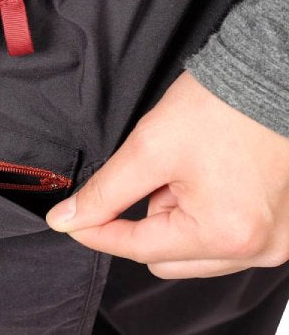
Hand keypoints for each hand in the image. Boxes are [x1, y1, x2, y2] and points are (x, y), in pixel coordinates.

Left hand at [45, 71, 288, 278]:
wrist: (272, 75)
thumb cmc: (223, 105)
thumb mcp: (150, 148)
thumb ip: (105, 192)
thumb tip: (67, 220)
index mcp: (226, 235)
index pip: (139, 248)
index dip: (99, 232)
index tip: (72, 221)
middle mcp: (258, 250)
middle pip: (168, 259)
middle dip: (150, 222)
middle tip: (160, 178)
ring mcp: (277, 243)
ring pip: (196, 254)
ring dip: (179, 221)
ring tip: (192, 175)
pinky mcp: (286, 231)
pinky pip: (227, 242)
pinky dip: (208, 218)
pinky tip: (213, 183)